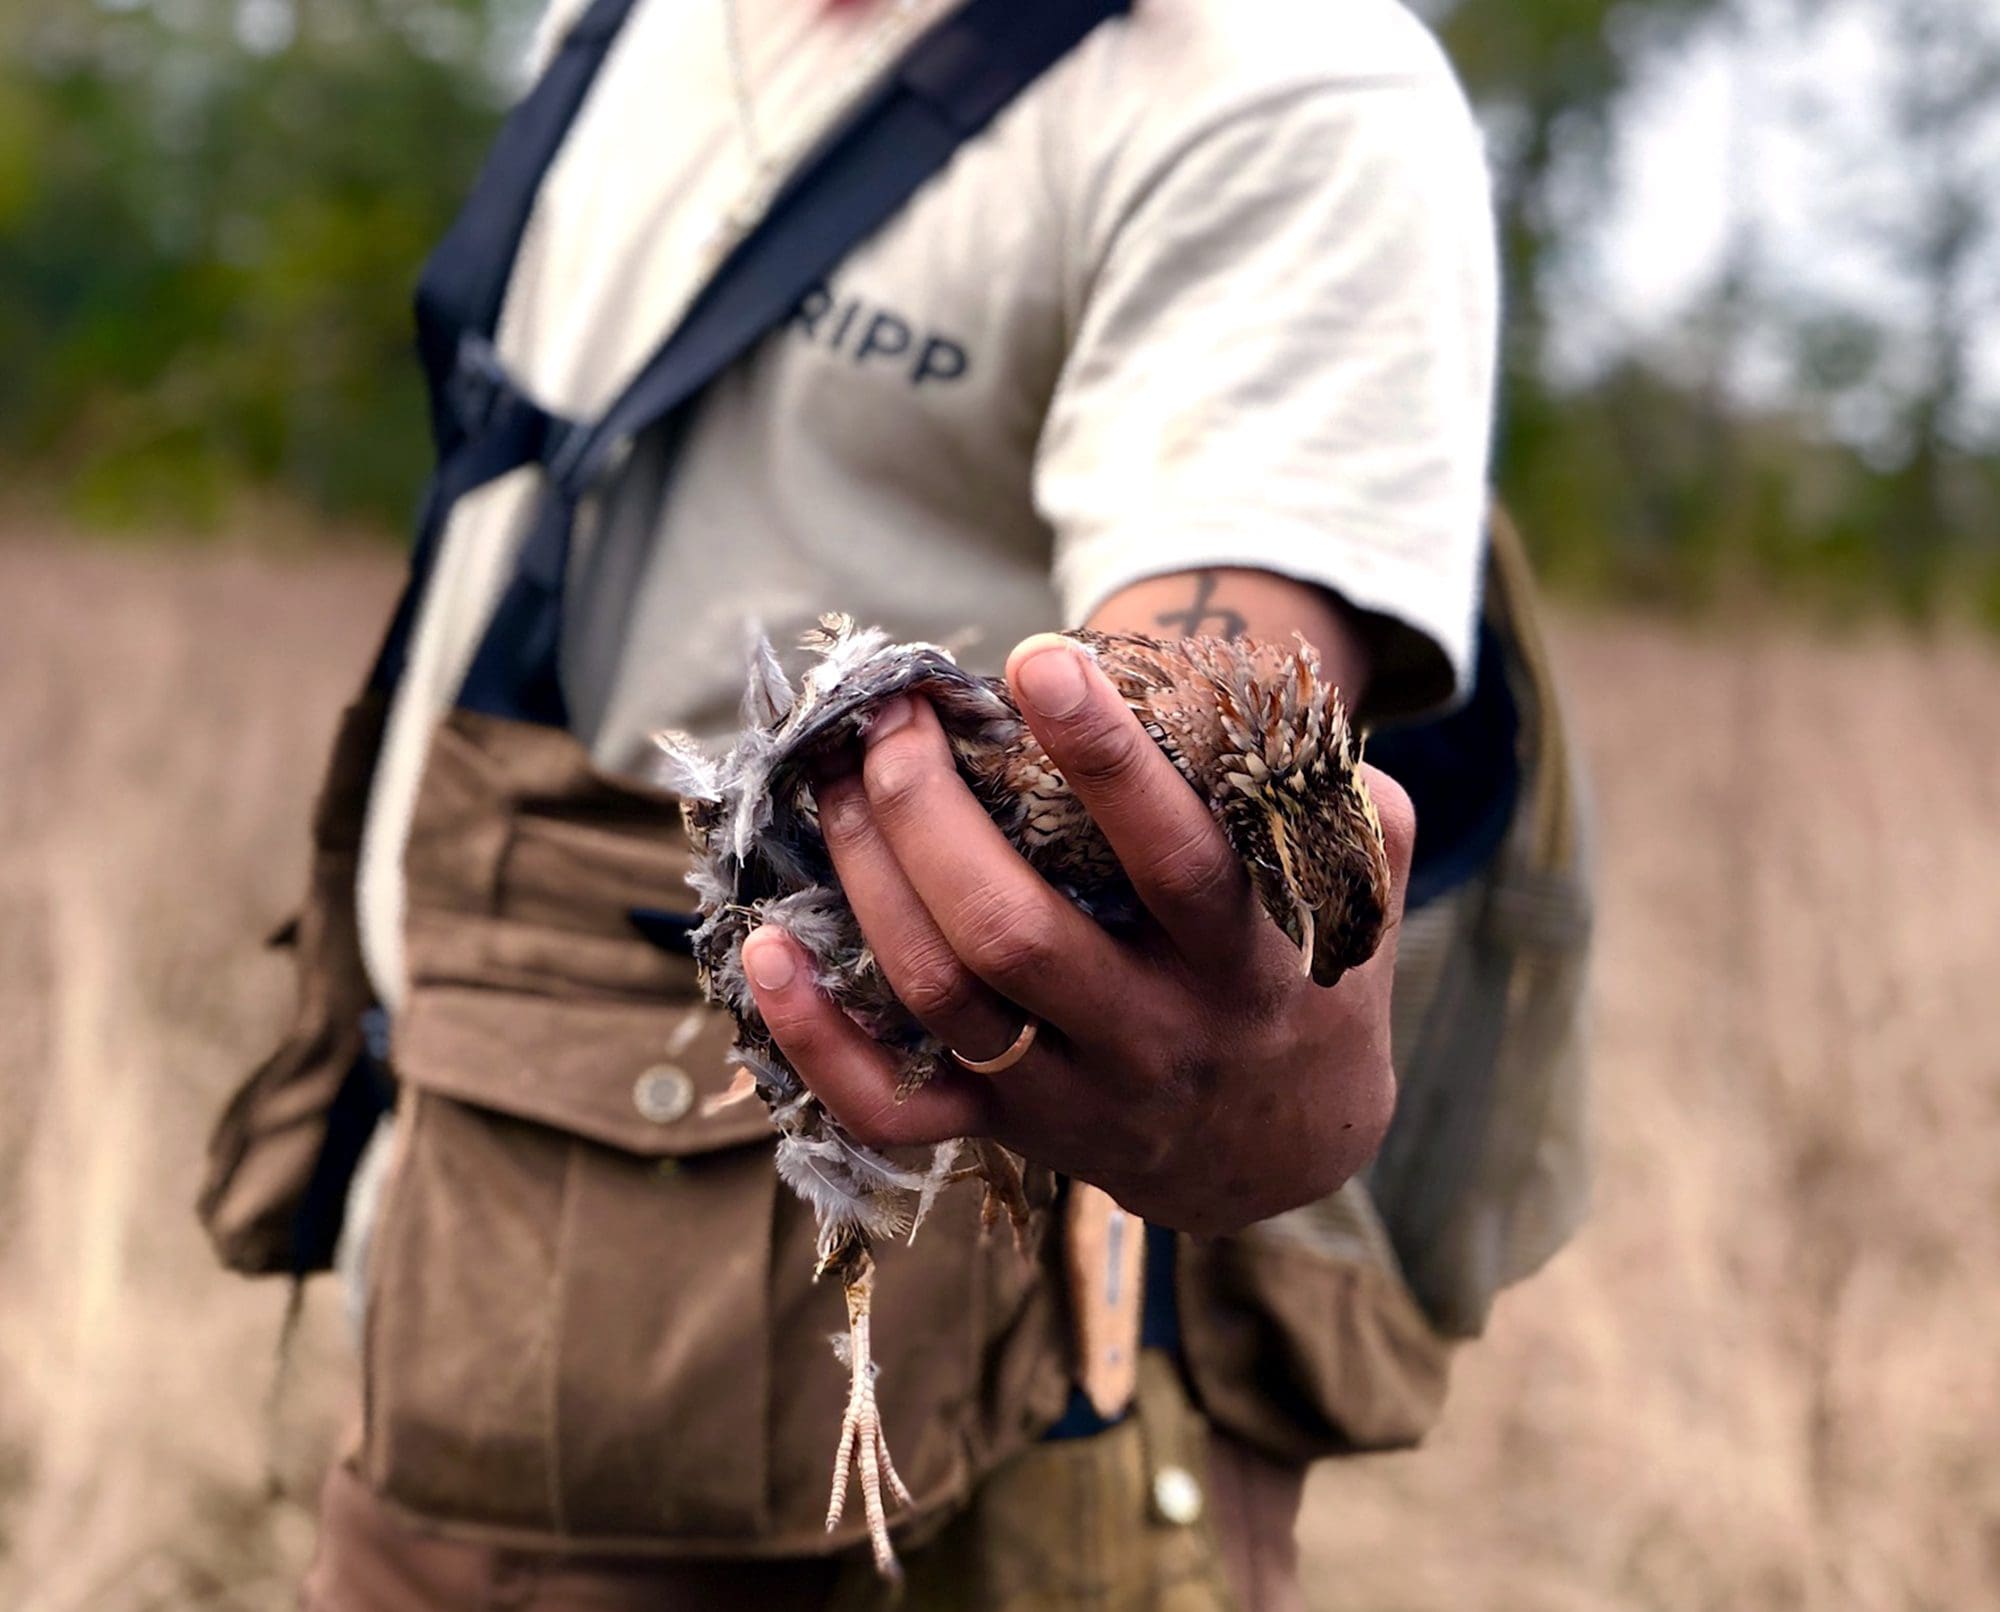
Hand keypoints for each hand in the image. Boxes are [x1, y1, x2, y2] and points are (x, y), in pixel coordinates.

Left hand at [739, 635, 1414, 1236]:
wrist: (1284, 1159)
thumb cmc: (1308, 995)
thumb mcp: (1358, 906)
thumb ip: (1356, 813)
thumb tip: (1295, 719)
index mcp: (1246, 967)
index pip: (1176, 858)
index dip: (1105, 759)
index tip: (1036, 662)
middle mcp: (1153, 1038)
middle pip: (1015, 930)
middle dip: (933, 813)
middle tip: (895, 721)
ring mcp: (1070, 1096)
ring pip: (944, 998)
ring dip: (871, 882)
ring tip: (835, 784)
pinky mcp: (1009, 1135)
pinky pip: (894, 1111)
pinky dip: (816, 1041)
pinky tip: (764, 952)